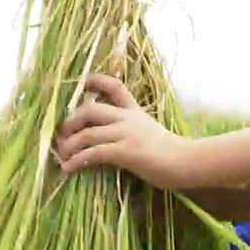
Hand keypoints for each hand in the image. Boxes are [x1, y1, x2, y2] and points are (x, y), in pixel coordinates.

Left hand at [56, 74, 197, 189]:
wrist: (188, 162)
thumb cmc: (172, 153)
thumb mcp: (150, 132)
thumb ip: (132, 129)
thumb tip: (110, 138)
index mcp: (134, 111)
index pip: (115, 86)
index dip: (97, 81)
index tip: (83, 82)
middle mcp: (127, 118)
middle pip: (90, 109)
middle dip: (70, 122)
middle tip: (61, 136)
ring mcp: (126, 133)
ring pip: (88, 133)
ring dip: (69, 146)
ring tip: (61, 158)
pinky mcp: (126, 151)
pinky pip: (94, 152)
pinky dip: (77, 160)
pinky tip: (69, 169)